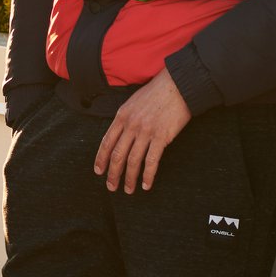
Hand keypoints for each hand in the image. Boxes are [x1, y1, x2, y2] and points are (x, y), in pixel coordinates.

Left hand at [94, 68, 190, 193]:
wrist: (177, 86)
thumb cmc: (156, 93)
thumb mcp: (132, 102)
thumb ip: (125, 119)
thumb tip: (119, 135)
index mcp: (121, 116)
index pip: (106, 142)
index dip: (101, 159)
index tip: (98, 171)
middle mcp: (131, 125)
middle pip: (117, 155)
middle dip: (112, 173)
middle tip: (111, 187)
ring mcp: (145, 132)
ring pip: (133, 161)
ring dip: (129, 178)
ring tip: (128, 190)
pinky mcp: (161, 137)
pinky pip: (151, 161)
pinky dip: (147, 175)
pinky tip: (146, 185)